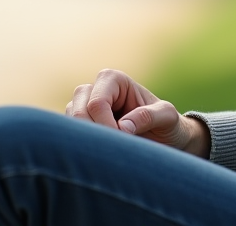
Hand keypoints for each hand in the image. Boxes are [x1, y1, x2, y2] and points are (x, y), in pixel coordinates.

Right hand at [65, 69, 209, 157]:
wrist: (162, 138)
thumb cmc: (166, 124)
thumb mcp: (167, 117)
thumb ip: (149, 116)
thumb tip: (122, 126)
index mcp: (114, 79)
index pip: (97, 103)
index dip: (107, 125)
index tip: (125, 140)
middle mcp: (94, 89)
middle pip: (77, 112)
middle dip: (94, 134)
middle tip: (114, 149)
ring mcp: (82, 107)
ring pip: (70, 125)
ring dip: (88, 142)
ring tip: (110, 151)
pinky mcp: (78, 126)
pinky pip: (68, 136)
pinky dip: (81, 147)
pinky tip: (98, 155)